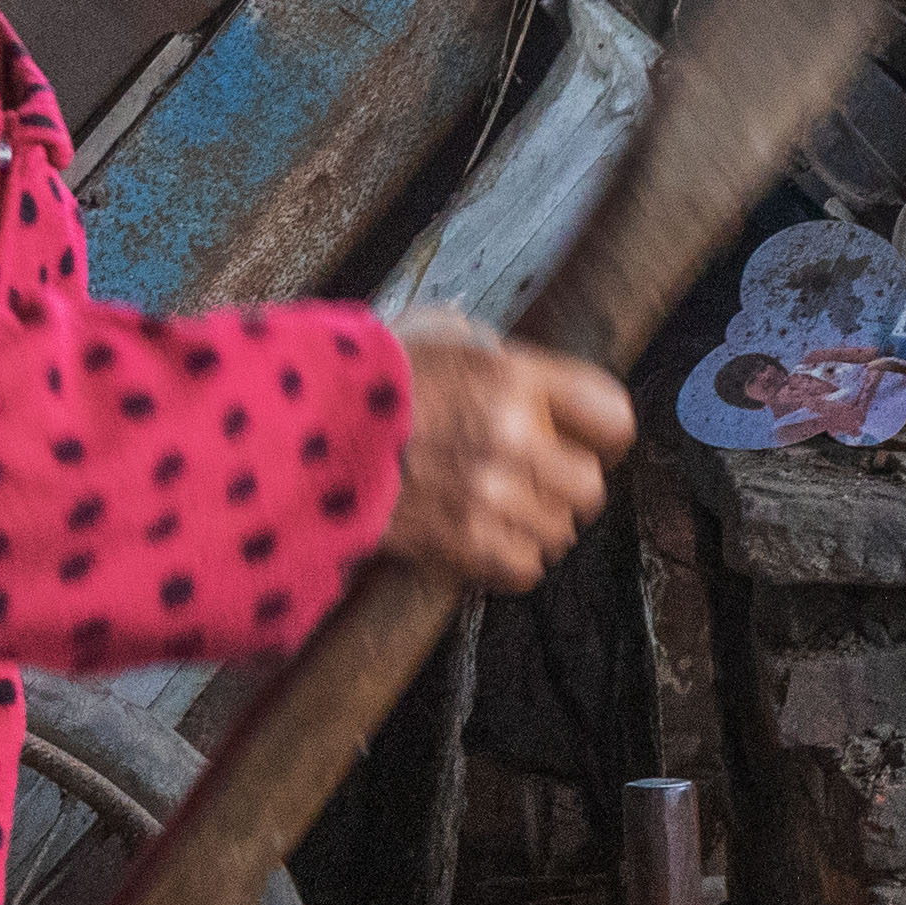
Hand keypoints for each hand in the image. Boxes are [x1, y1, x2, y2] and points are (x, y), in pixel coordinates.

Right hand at [382, 307, 635, 587]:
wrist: (292, 433)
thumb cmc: (361, 379)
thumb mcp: (436, 337)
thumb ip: (495, 358)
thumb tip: (532, 380)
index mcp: (512, 378)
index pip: (613, 415)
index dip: (604, 433)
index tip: (590, 439)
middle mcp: (511, 439)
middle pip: (591, 486)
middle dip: (567, 484)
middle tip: (535, 477)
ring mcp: (487, 496)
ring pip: (559, 531)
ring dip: (535, 523)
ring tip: (496, 505)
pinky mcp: (460, 544)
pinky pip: (525, 567)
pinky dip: (509, 558)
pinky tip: (482, 535)